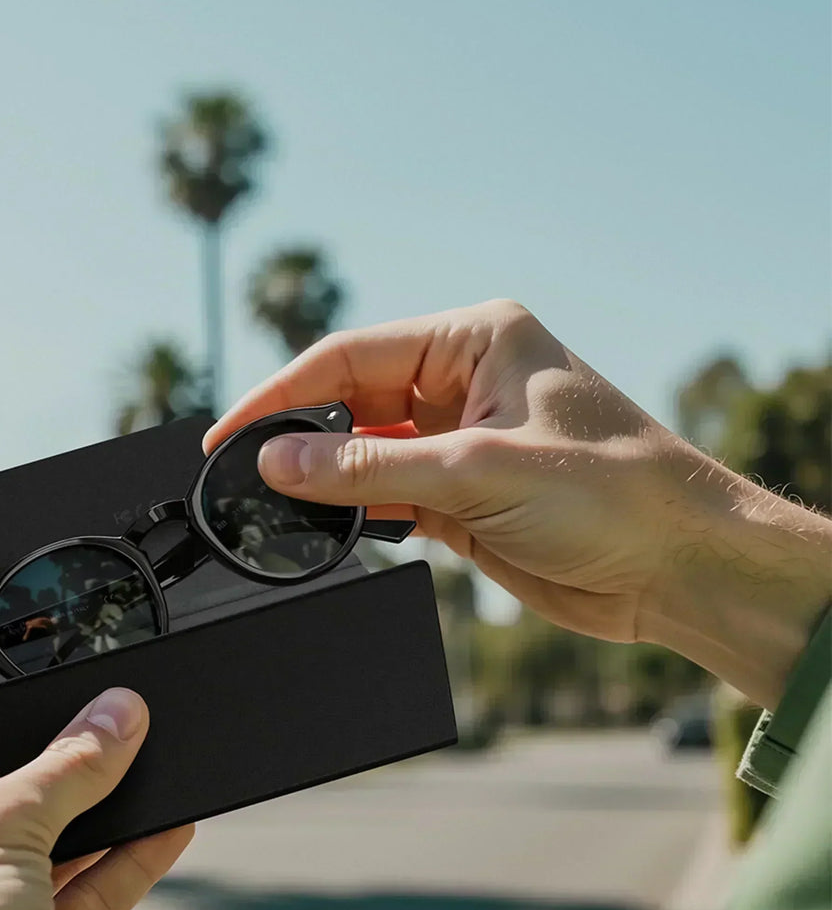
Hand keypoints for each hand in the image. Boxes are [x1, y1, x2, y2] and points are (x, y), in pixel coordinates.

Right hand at [210, 299, 831, 709]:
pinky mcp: (461, 499)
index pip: (352, 356)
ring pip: (363, 456)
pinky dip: (355, 516)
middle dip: (300, 441)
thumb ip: (368, 470)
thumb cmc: (614, 495)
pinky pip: (386, 499)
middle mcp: (463, 384)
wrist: (679, 568)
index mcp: (475, 341)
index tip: (230, 434)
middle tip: (242, 479)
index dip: (283, 395)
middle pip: (350, 403)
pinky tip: (324, 531)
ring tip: (275, 511)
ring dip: (326, 485)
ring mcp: (460, 443)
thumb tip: (278, 464)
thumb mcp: (477, 472)